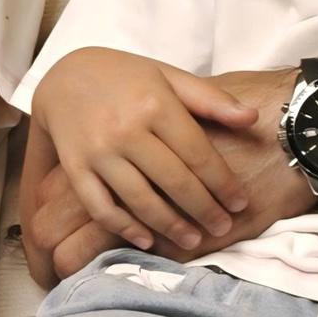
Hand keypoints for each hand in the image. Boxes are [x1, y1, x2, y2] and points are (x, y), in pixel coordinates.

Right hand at [32, 49, 260, 254]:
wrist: (65, 76)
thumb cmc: (126, 77)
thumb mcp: (169, 76)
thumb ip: (211, 99)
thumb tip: (252, 118)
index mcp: (155, 104)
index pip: (198, 154)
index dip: (223, 183)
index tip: (239, 204)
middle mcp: (127, 129)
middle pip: (174, 181)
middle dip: (203, 210)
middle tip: (223, 228)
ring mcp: (98, 150)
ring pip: (140, 199)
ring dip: (170, 225)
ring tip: (192, 240)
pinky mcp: (75, 167)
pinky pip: (101, 206)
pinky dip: (124, 227)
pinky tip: (147, 239)